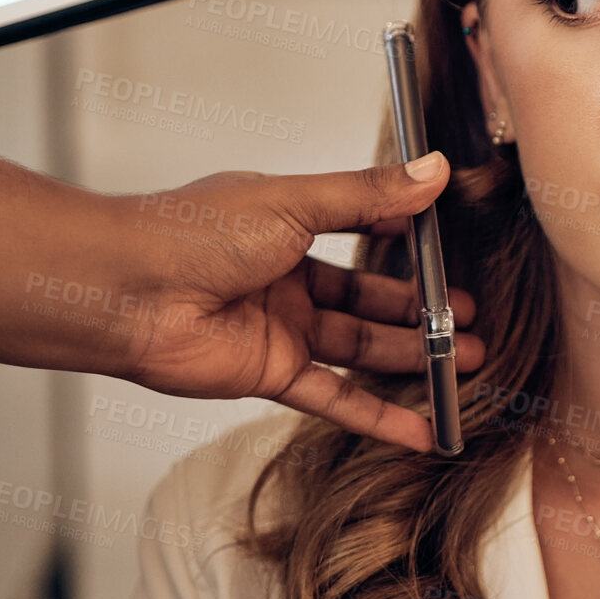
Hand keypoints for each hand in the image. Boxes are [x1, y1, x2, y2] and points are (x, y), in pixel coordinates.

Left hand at [113, 154, 485, 451]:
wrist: (127, 290)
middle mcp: (286, 279)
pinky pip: (335, 397)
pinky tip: (418, 427)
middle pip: (369, 300)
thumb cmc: (192, 231)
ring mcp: (280, 329)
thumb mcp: (297, 201)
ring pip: (361, 348)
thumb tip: (432, 170)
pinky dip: (377, 415)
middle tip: (472, 320)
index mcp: (288, 224)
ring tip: (466, 361)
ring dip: (412, 357)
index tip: (452, 251)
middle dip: (421, 311)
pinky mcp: (270, 375)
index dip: (407, 244)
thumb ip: (369, 195)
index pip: (362, 231)